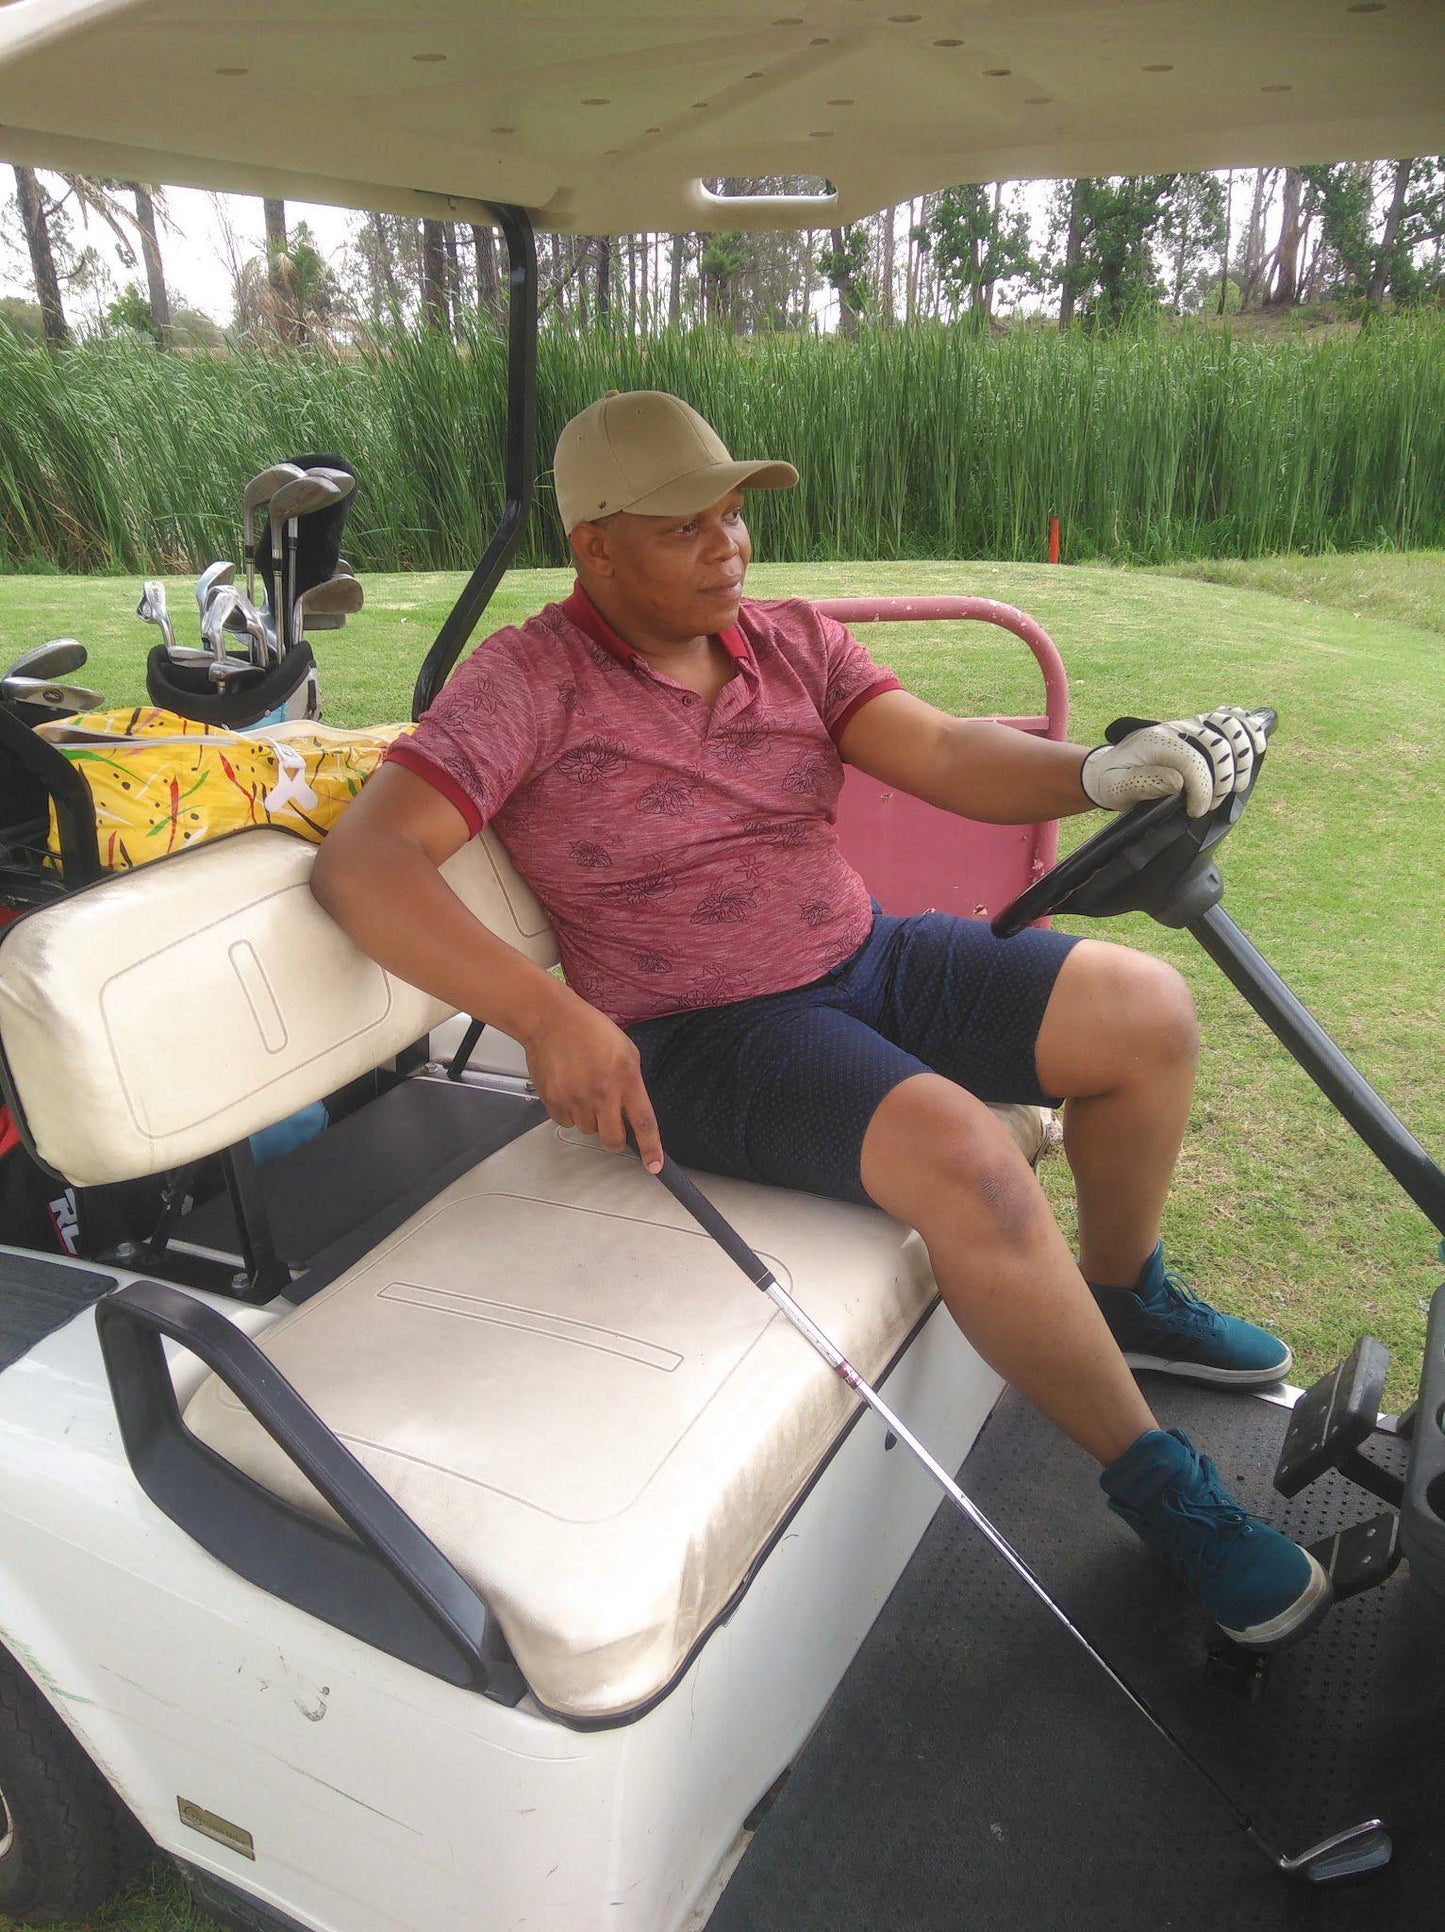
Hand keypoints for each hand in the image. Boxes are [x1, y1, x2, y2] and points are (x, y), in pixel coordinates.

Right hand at [520, 989, 664, 1172]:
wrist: (551, 1020)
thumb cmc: (589, 1030)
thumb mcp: (626, 1051)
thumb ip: (632, 1083)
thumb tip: (631, 1110)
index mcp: (626, 1078)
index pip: (643, 1123)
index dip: (651, 1148)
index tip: (654, 1166)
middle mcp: (602, 1093)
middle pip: (613, 1139)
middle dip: (615, 1139)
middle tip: (611, 1124)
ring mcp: (576, 1099)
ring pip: (589, 1130)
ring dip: (590, 1119)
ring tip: (585, 1090)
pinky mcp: (554, 1101)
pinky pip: (566, 1122)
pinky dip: (569, 1112)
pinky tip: (569, 1088)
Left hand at [1080, 706, 1266, 818]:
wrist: (1107, 768)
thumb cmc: (1113, 781)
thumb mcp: (1117, 788)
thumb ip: (1144, 783)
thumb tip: (1178, 782)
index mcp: (1156, 742)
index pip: (1192, 761)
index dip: (1203, 790)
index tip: (1196, 811)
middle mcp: (1176, 728)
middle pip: (1218, 744)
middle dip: (1224, 780)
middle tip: (1212, 804)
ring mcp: (1189, 725)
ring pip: (1230, 726)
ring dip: (1244, 755)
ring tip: (1239, 783)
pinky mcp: (1198, 728)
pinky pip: (1230, 719)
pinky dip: (1248, 729)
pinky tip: (1256, 744)